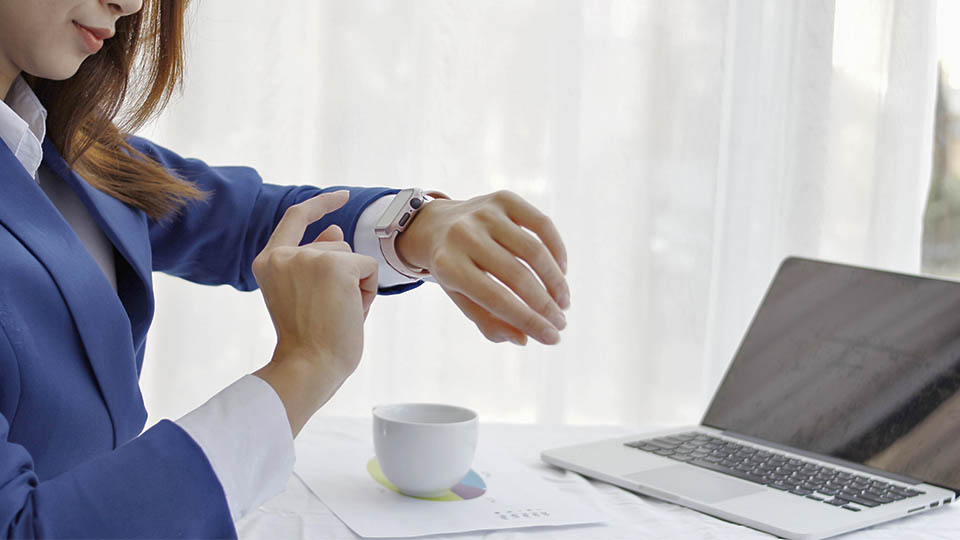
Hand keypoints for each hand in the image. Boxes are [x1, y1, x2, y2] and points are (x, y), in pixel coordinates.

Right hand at [252, 191, 378, 435]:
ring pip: (354, 258)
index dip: (321, 204)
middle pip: (336, 245)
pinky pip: (369, 268)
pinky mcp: (335, 265)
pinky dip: (368, 293)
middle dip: (344, 276)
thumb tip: (335, 228)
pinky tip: (350, 312)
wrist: (310, 366)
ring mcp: (309, 257)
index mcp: (268, 261)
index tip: (341, 196)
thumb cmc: (309, 339)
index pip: (296, 217)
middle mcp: (284, 255)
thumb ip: (317, 258)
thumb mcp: (307, 293)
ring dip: (356, 286)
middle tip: (328, 312)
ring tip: (337, 314)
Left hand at [396, 190, 568, 344]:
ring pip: (534, 250)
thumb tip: (524, 339)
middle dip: (546, 305)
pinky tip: (561, 272)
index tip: (553, 338)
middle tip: (561, 323)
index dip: (529, 320)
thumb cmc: (454, 270)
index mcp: (448, 265)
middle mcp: (464, 235)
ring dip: (555, 281)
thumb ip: (489, 322)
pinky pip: (542, 224)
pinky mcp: (503, 199)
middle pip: (518, 275)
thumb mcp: (461, 299)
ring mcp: (485, 213)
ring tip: (563, 302)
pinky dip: (557, 250)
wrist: (436, 226)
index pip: (497, 299)